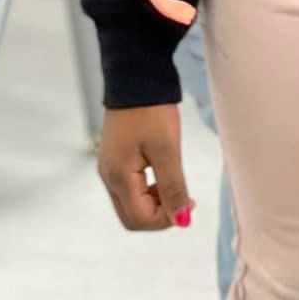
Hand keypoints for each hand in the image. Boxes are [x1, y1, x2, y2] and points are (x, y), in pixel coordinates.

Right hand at [98, 104, 192, 230]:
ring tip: (174, 183)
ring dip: (154, 204)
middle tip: (182, 198)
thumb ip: (173, 188)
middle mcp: (108, 178)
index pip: (140, 219)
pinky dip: (147, 192)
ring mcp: (109, 169)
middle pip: (132, 217)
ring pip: (130, 205)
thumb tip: (181, 221)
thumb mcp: (167, 150)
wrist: (134, 78)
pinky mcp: (114, 159)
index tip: (190, 203)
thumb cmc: (151, 112)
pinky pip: (129, 189)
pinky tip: (162, 175)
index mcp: (118, 177)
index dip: (166, 220)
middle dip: (159, 216)